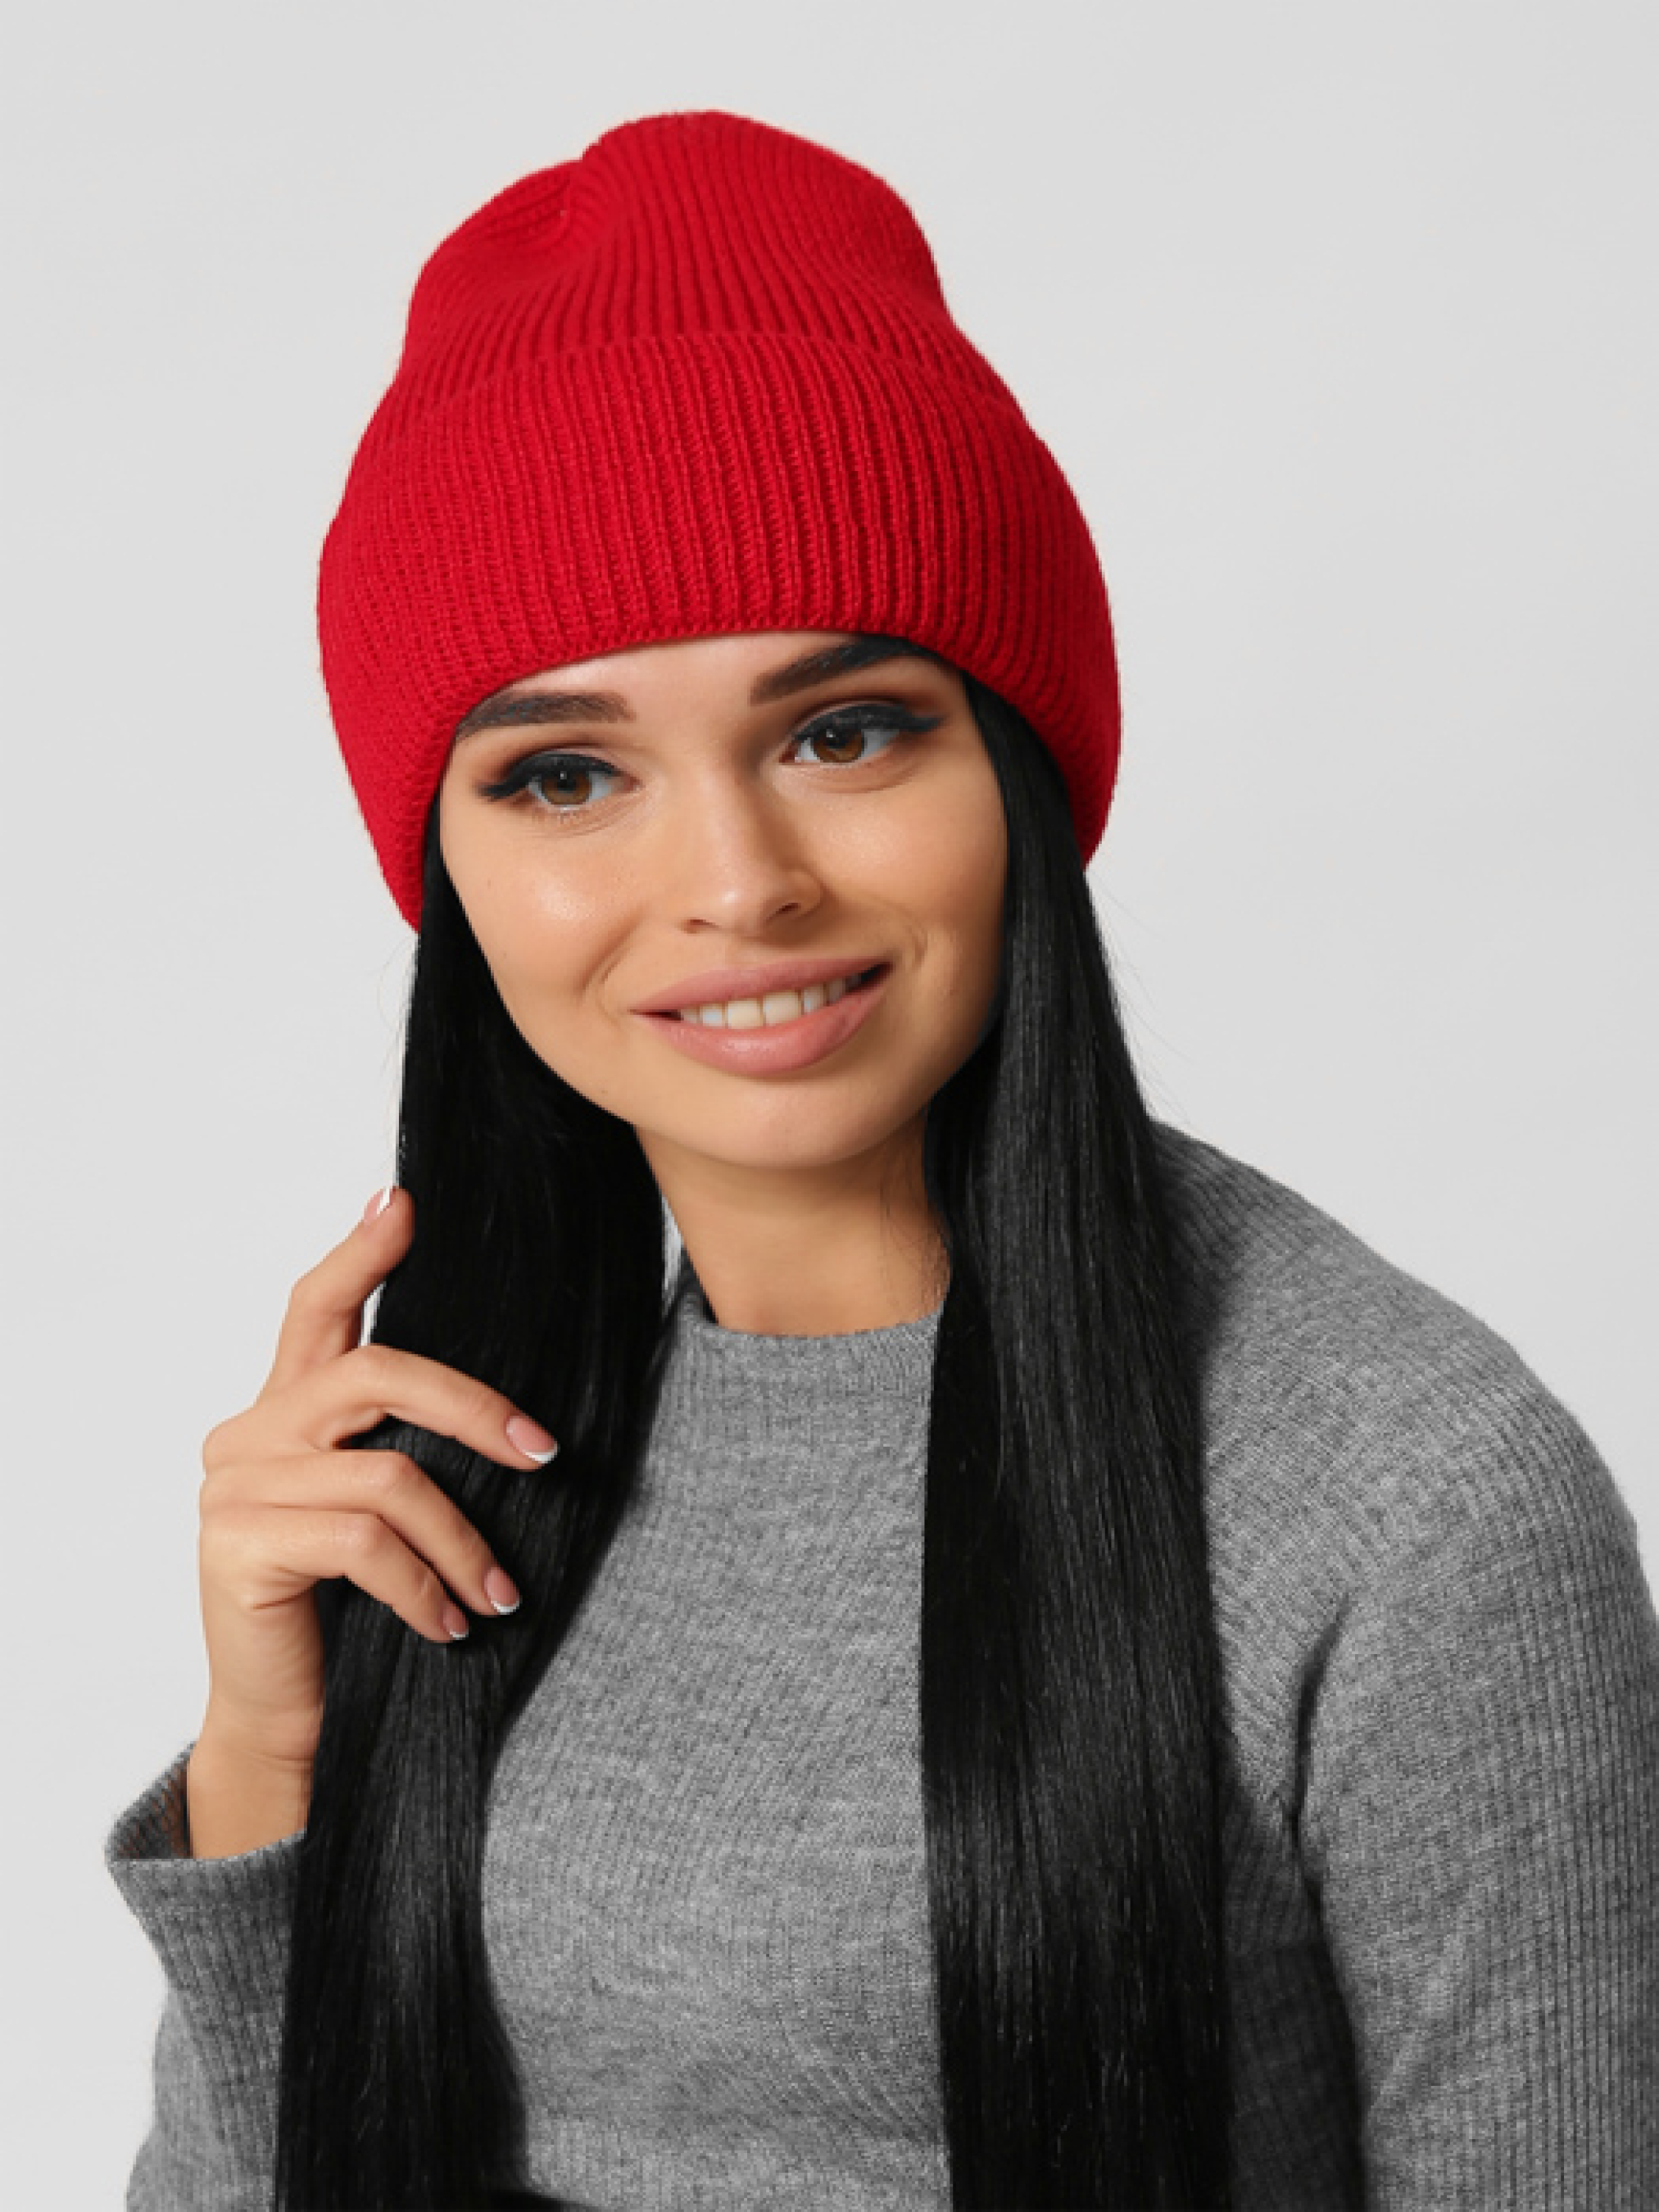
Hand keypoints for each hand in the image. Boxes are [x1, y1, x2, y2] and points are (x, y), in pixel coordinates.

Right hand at [193, 1186, 558, 1769]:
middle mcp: (246, 1433)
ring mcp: (234, 1487)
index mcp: (282, 1409)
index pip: (313, 1307)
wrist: (292, 1721)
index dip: (359, 1252)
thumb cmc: (352, 1611)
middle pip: (373, 1376)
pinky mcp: (238, 1546)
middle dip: (473, 1409)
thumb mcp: (388, 1511)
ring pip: (386, 1477)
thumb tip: (513, 1408)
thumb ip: (408, 1444)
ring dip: (463, 1541)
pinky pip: (364, 1544)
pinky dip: (426, 1585)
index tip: (404, 1203)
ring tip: (500, 1593)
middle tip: (544, 1454)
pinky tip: (452, 1624)